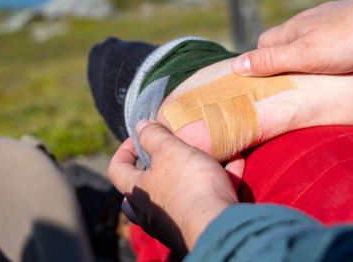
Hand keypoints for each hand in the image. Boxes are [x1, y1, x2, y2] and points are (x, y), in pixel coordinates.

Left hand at [108, 120, 238, 254]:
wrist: (217, 225)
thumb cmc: (188, 184)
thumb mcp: (169, 150)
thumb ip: (153, 136)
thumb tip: (140, 126)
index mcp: (137, 192)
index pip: (117, 168)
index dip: (124, 149)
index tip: (141, 136)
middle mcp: (151, 211)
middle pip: (144, 188)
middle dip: (156, 169)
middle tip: (169, 153)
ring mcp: (173, 221)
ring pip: (178, 193)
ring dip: (192, 172)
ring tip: (206, 152)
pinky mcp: (198, 225)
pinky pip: (205, 199)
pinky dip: (218, 180)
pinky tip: (235, 160)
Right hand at [232, 0, 352, 75]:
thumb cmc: (349, 42)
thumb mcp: (306, 57)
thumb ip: (272, 61)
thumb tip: (235, 66)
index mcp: (291, 28)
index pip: (262, 44)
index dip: (260, 62)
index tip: (266, 82)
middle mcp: (306, 19)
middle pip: (282, 39)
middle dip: (281, 58)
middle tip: (290, 80)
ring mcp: (328, 16)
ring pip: (306, 35)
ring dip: (305, 51)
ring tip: (315, 72)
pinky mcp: (349, 16)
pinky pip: (329, 32)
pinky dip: (327, 45)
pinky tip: (341, 55)